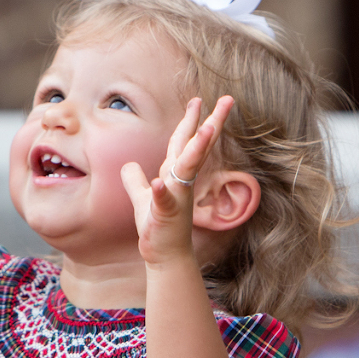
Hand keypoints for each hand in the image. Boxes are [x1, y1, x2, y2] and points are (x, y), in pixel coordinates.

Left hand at [121, 95, 234, 264]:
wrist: (165, 256)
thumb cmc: (158, 227)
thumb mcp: (142, 198)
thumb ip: (135, 180)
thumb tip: (129, 165)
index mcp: (174, 175)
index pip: (185, 142)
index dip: (193, 121)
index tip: (202, 100)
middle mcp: (180, 182)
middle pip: (196, 146)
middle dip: (212, 123)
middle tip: (229, 101)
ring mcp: (176, 197)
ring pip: (187, 168)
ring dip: (197, 148)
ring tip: (206, 128)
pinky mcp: (167, 215)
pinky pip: (164, 201)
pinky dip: (161, 192)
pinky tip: (158, 183)